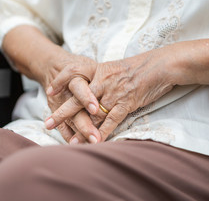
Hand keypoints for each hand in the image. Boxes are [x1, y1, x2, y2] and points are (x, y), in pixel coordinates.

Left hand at [47, 50, 173, 140]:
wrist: (160, 65)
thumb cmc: (140, 66)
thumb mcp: (116, 67)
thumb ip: (103, 77)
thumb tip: (93, 88)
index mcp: (99, 69)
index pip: (74, 72)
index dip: (61, 81)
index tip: (49, 92)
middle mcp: (103, 81)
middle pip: (78, 98)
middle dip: (62, 112)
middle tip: (48, 123)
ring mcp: (114, 92)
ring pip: (92, 113)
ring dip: (82, 129)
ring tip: (71, 142)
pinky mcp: (126, 103)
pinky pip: (112, 120)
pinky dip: (103, 132)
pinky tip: (96, 142)